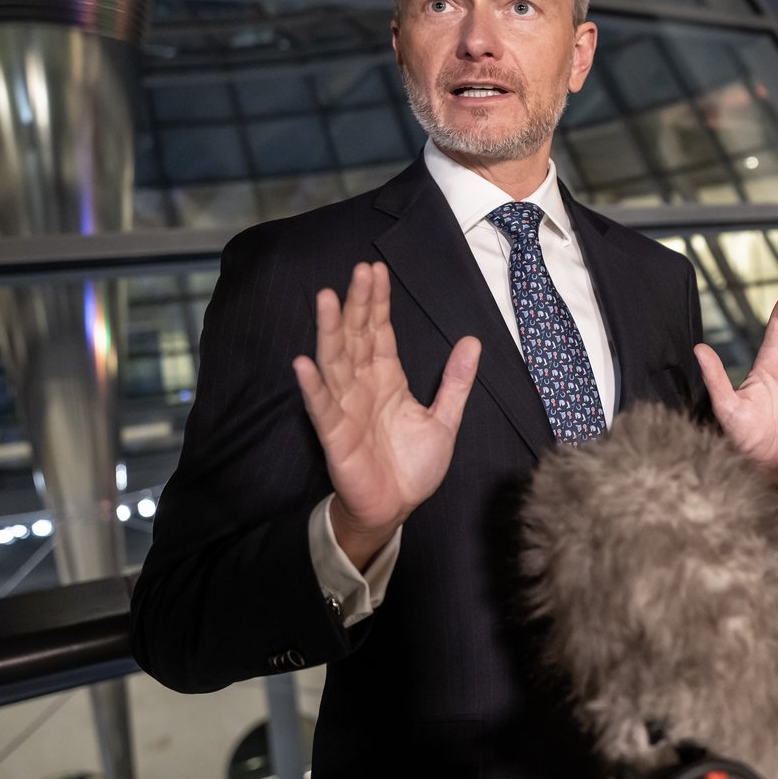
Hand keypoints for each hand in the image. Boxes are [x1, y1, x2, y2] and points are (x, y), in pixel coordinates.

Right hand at [293, 262, 479, 565]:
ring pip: (335, 362)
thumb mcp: (444, 419)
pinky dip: (312, 387)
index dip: (377, 302)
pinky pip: (322, 407)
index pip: (379, 331)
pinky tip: (304, 364)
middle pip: (355, 337)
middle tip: (360, 270)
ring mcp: (345, 408)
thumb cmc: (412, 466)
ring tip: (328, 298)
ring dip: (330, 331)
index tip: (377, 270)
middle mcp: (362, 386)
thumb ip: (456, 382)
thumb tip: (473, 341)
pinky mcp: (335, 435)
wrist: (396, 508)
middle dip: (357, 304)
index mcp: (387, 379)